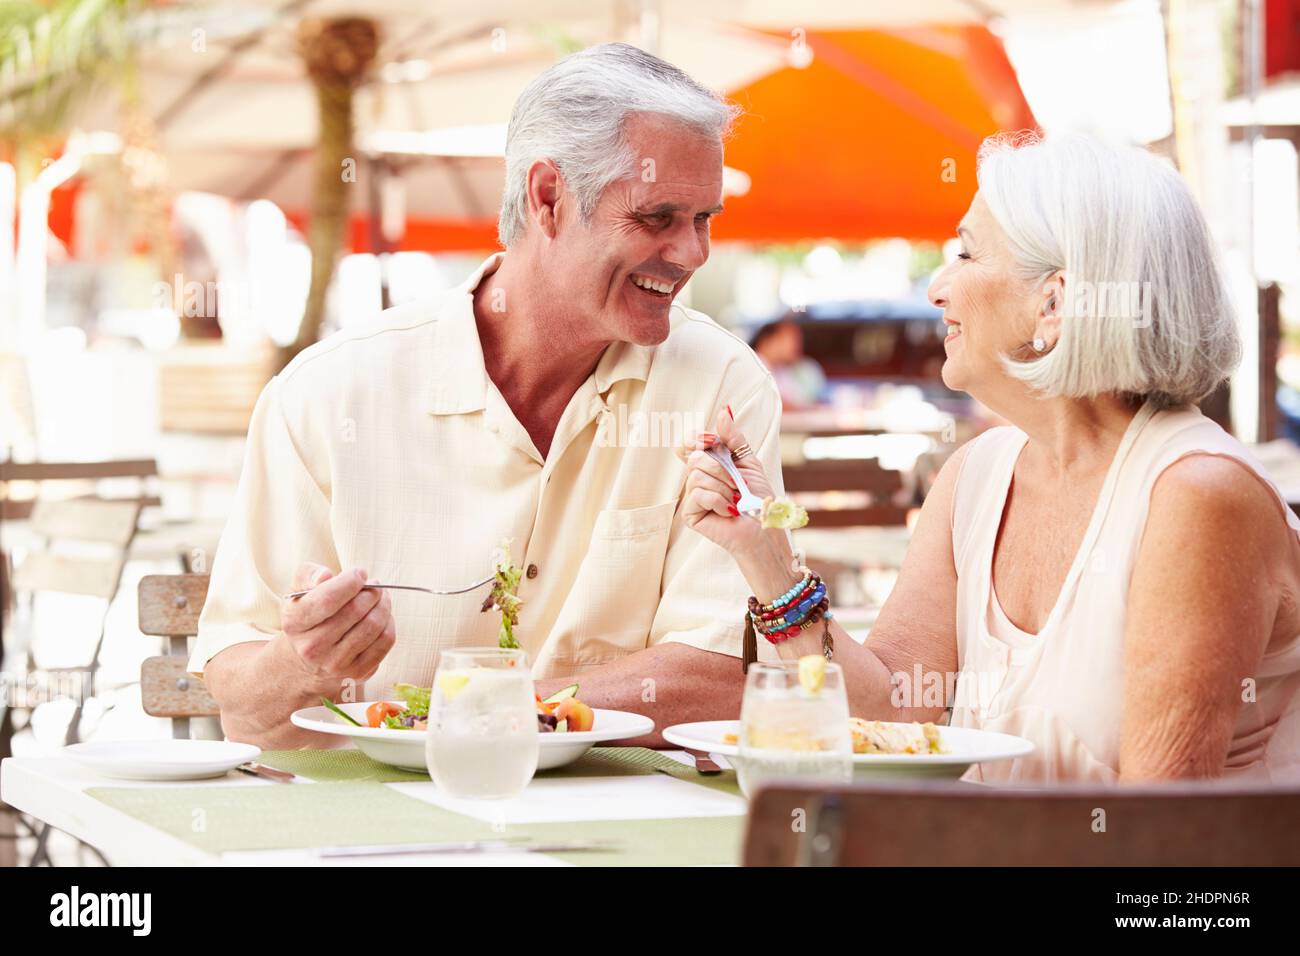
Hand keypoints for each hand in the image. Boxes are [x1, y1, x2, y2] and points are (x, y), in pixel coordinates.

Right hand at [279, 563, 395, 689]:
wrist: (307, 658)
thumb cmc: (309, 615)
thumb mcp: (298, 591)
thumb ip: (308, 575)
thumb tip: (325, 576)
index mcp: (294, 623)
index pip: (327, 600)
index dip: (350, 582)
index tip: (361, 573)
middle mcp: (312, 647)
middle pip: (355, 611)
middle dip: (371, 592)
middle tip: (375, 585)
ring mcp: (335, 663)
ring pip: (373, 626)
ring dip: (383, 605)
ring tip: (381, 597)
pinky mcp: (357, 672)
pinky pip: (385, 641)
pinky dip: (389, 623)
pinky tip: (382, 615)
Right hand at [676, 409, 774, 556]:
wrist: (763, 527)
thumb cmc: (757, 497)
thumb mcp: (748, 461)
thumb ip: (733, 438)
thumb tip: (724, 410)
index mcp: (709, 465)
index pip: (690, 444)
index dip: (696, 439)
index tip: (710, 440)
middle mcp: (697, 479)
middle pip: (695, 458)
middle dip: (721, 469)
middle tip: (736, 483)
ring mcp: (692, 496)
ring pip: (696, 476)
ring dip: (723, 487)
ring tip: (735, 499)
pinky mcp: (690, 514)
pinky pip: (698, 494)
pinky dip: (719, 501)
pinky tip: (728, 511)